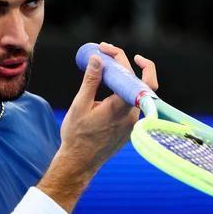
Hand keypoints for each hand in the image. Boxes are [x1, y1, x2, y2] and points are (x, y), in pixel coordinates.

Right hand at [59, 42, 157, 173]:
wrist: (79, 163)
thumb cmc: (77, 136)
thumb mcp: (80, 105)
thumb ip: (91, 81)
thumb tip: (98, 58)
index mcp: (121, 108)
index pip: (134, 77)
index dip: (123, 58)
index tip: (107, 50)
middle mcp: (132, 115)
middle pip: (135, 81)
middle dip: (121, 63)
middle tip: (104, 53)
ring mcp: (132, 122)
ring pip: (132, 92)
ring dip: (120, 77)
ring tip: (102, 67)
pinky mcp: (129, 127)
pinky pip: (128, 102)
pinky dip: (119, 89)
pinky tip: (105, 84)